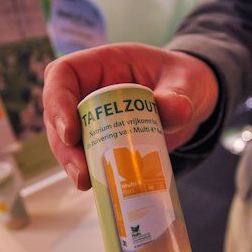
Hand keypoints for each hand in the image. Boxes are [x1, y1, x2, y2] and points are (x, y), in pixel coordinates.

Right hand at [43, 43, 218, 189]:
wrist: (194, 101)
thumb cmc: (185, 80)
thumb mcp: (188, 81)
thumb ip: (180, 93)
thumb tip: (173, 110)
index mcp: (103, 64)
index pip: (63, 73)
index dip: (57, 101)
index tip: (70, 133)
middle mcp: (90, 90)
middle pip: (58, 114)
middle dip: (63, 146)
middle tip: (81, 172)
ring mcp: (93, 117)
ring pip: (67, 140)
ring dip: (72, 164)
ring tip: (87, 184)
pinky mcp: (102, 140)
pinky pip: (86, 156)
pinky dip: (90, 172)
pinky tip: (101, 188)